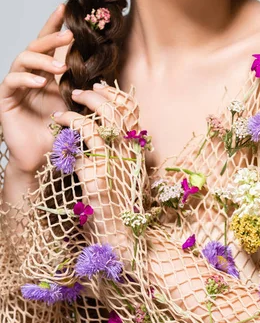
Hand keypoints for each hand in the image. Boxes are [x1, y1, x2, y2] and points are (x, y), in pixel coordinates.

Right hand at [0, 4, 73, 175]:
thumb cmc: (62, 130)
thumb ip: (84, 83)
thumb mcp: (78, 103)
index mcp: (47, 72)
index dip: (54, 25)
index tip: (64, 7)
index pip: (50, 43)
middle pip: (36, 46)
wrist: (44, 157)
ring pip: (23, 58)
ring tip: (60, 68)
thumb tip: (102, 63)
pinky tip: (40, 82)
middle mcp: (31, 74)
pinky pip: (12, 80)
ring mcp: (17, 85)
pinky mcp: (5, 98)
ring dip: (43, 59)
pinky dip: (27, 78)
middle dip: (53, 38)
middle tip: (70, 35)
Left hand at [51, 83, 142, 256]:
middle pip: (117, 110)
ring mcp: (114, 161)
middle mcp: (130, 151)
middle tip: (79, 91)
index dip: (116, 95)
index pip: (132, 110)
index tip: (102, 87)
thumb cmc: (119, 204)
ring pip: (100, 120)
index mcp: (137, 148)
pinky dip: (69, 125)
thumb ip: (119, 150)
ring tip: (65, 106)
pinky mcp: (96, 174)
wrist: (119, 235)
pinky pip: (81, 141)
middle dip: (97, 95)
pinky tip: (58, 124)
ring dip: (81, 106)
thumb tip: (106, 129)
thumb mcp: (125, 171)